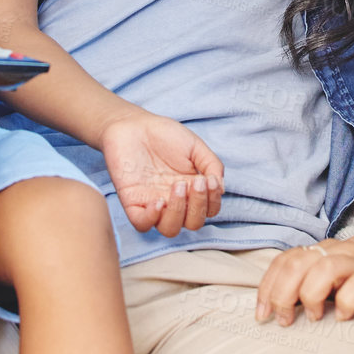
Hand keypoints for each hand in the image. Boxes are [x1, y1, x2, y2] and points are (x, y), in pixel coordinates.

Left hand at [99, 110, 224, 236]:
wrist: (133, 124)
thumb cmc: (164, 134)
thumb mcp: (195, 146)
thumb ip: (212, 165)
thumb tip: (221, 188)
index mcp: (191, 190)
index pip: (208, 210)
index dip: (212, 201)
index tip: (210, 180)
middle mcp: (174, 201)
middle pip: (193, 223)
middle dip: (198, 206)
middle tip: (195, 181)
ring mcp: (153, 203)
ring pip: (170, 229)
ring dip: (179, 212)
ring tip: (177, 186)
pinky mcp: (132, 202)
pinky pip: (142, 224)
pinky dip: (152, 218)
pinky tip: (158, 201)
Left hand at [255, 235, 353, 326]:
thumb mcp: (333, 287)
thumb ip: (307, 286)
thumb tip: (272, 307)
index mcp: (326, 250)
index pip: (287, 259)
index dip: (268, 286)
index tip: (262, 314)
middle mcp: (342, 251)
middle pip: (300, 261)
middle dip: (284, 293)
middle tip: (285, 319)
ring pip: (325, 267)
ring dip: (312, 295)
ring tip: (316, 318)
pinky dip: (345, 304)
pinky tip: (344, 318)